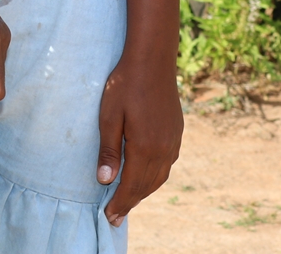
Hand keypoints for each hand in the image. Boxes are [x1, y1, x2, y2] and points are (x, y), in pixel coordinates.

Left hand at [96, 49, 181, 225]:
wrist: (152, 61)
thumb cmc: (124, 85)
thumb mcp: (108, 117)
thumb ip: (108, 150)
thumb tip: (104, 181)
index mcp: (146, 148)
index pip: (131, 186)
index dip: (120, 203)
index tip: (109, 218)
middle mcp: (164, 150)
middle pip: (147, 185)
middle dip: (130, 202)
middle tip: (115, 216)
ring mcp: (173, 141)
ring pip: (159, 177)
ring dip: (143, 191)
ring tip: (127, 200)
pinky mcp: (176, 132)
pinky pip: (166, 164)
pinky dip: (154, 176)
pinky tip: (144, 176)